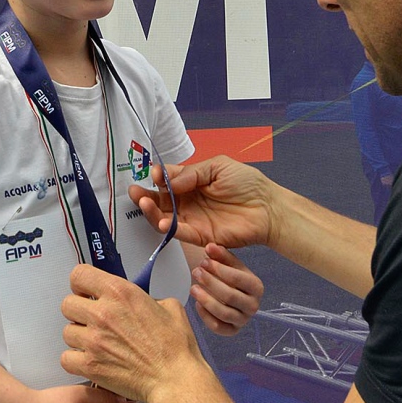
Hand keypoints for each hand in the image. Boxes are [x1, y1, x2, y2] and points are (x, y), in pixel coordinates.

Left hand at [62, 264, 205, 402]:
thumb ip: (144, 298)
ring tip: (97, 344)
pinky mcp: (89, 365)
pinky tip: (92, 360)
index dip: (81, 284)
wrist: (175, 379)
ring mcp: (93, 340)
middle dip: (79, 311)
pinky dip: (75, 360)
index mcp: (120, 293)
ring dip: (79, 337)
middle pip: (68, 304)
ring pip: (67, 332)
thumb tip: (135, 301)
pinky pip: (66, 358)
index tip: (87, 292)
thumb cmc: (176, 347)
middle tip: (93, 320)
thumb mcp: (169, 306)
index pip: (79, 275)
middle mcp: (103, 313)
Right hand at [132, 155, 275, 251]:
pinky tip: (161, 221)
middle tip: (135, 192)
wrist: (267, 208)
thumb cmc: (247, 184)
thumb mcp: (218, 167)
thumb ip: (192, 173)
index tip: (153, 174)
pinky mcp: (199, 235)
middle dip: (145, 196)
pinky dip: (168, 228)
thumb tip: (168, 181)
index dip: (157, 177)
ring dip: (151, 212)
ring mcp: (192, 219)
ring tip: (144, 203)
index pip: (167, 180)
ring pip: (164, 217)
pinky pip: (179, 233)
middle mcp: (188, 201)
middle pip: (160, 200)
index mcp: (192, 182)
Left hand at [191, 243, 264, 335]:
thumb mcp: (227, 263)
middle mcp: (253, 305)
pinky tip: (197, 304)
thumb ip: (220, 254)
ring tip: (193, 288)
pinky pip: (218, 327)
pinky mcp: (232, 330)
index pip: (239, 278)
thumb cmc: (228, 276)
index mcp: (256, 286)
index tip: (204, 261)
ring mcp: (243, 319)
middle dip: (210, 283)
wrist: (229, 292)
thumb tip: (210, 247)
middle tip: (196, 272)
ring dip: (206, 300)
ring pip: (224, 313)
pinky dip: (206, 316)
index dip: (219, 270)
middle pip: (230, 296)